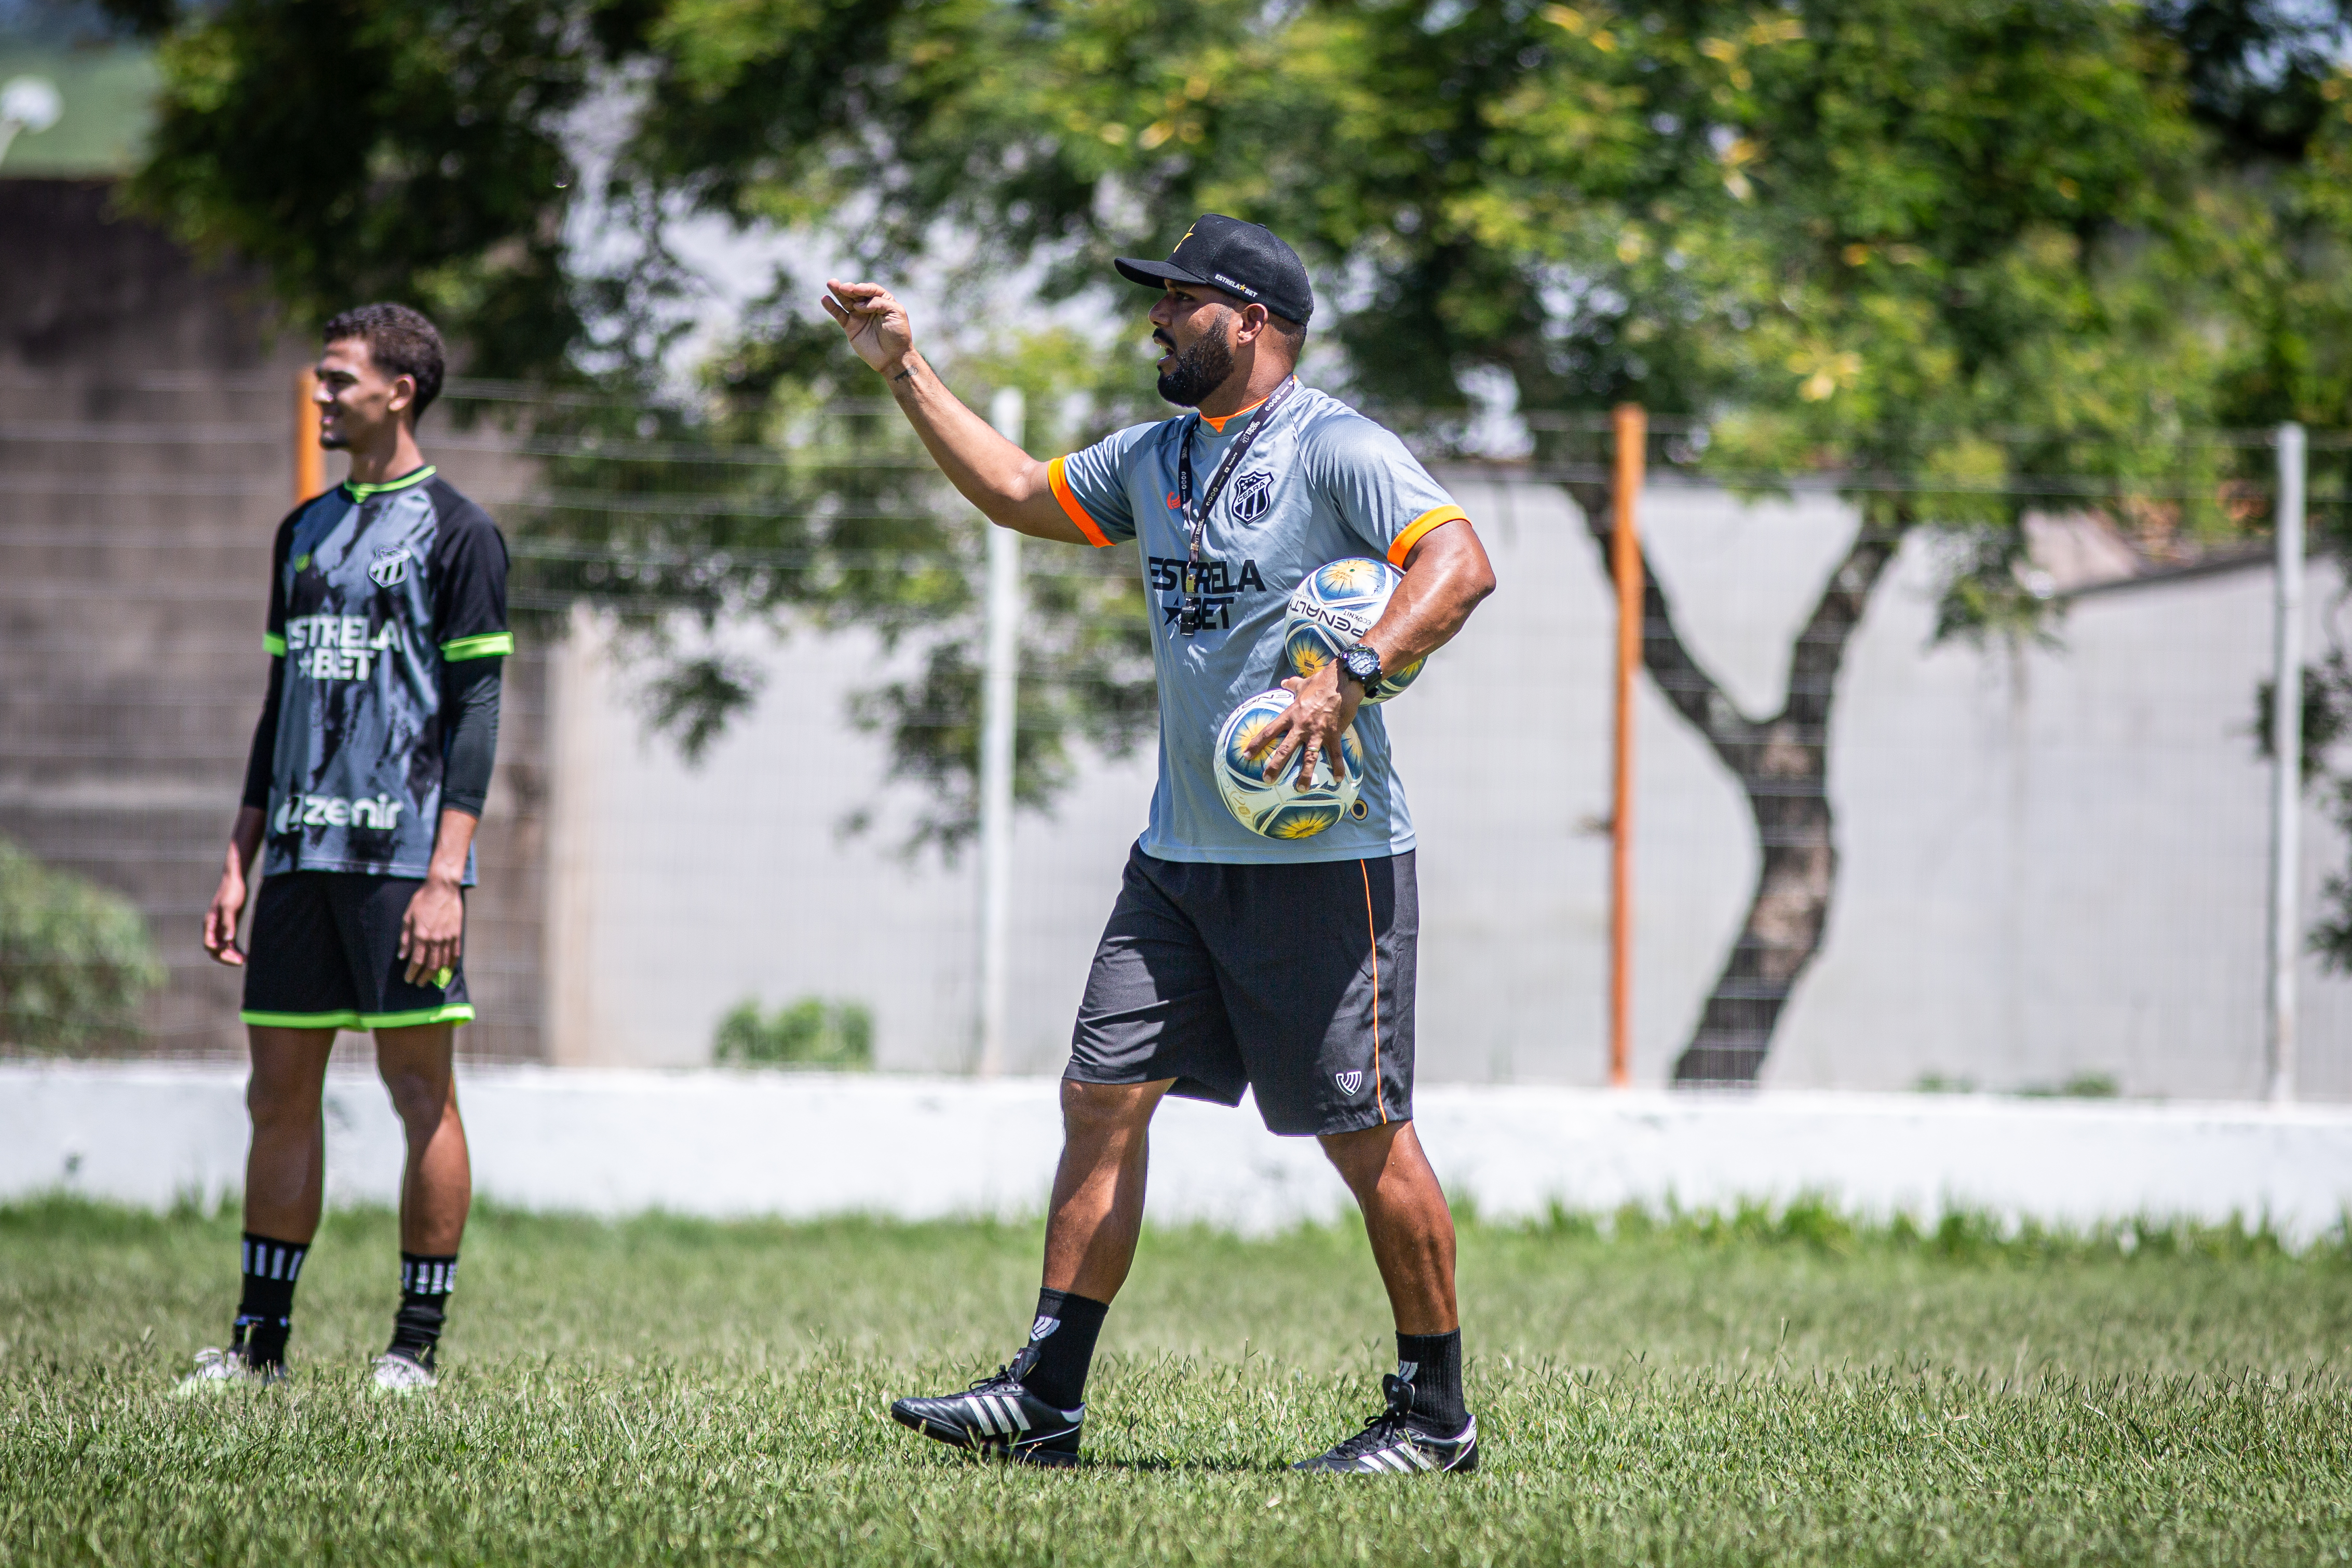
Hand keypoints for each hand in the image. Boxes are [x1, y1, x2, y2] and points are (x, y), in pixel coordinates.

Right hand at [201, 858, 247, 966]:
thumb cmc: (232, 892)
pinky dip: (235, 950)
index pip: (209, 944)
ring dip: (231, 956)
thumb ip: (228, 923)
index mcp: (209, 923)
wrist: (235, 881)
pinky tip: (245, 955)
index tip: (231, 949)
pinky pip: (229, 943)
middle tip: (241, 962)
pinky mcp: (228, 926)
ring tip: (244, 960)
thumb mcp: (230, 907)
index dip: (218, 951)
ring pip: (222, 949)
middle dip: (226, 957)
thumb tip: (227, 940)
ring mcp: (220, 928)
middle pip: (214, 950)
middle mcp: (212, 928)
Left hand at [399, 877, 464, 986]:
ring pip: (444, 962)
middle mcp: (436, 939)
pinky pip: (455, 954)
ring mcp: (448, 938)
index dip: (412, 973)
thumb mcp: (407, 917)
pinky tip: (447, 970)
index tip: (408, 979)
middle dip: (424, 977)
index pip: (416, 961)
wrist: (442, 889)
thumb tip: (402, 956)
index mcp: (421, 935)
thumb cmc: (422, 901)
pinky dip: (451, 964)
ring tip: (431, 979)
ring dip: (437, 974)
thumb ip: (405, 938)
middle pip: (431, 966)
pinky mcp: (457, 934)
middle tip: (419, 983)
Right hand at [820, 280, 915, 376]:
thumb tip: (859, 305)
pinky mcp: (850, 327)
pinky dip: (832, 307)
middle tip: (843, 287)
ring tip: (831, 283)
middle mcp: (869, 306)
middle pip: (856, 293)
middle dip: (849, 288)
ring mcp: (859, 316)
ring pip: (846, 301)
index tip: (857, 290)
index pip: (871, 290)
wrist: (893, 357)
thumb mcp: (896, 313)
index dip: (864, 288)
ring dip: (838, 292)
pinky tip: (825, 299)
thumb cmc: (898, 334)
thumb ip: (880, 303)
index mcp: (883, 300)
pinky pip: (839, 314)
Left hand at [1250, 664, 1361, 785]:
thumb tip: (1284, 682)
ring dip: (1305, 775)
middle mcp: (1302, 726)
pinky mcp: (1334, 735)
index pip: (1269, 731)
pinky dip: (1337, 767)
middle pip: (1285, 749)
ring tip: (1300, 789)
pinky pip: (1336, 754)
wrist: (1341, 682)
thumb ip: (1292, 685)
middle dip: (1275, 766)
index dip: (1256, 744)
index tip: (1246, 755)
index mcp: (1291, 714)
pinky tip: (1337, 780)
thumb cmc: (1321, 682)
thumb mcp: (1303, 683)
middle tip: (1267, 779)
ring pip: (1309, 758)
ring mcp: (1318, 732)